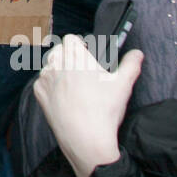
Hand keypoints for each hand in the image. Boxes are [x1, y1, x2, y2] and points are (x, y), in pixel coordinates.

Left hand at [34, 35, 142, 176]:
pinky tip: (65, 98)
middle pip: (59, 51)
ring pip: (50, 66)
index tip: (88, 54)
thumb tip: (137, 54)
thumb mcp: (123, 84)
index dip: (81, 45)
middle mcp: (56, 63)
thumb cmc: (104, 110)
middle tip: (83, 71)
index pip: (72, 38)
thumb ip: (131, 64)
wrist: (85, 139)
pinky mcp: (39, 93)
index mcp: (75, 55)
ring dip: (59, 71)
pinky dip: (52, 87)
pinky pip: (43, 83)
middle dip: (69, 57)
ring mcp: (45, 78)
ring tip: (75, 86)